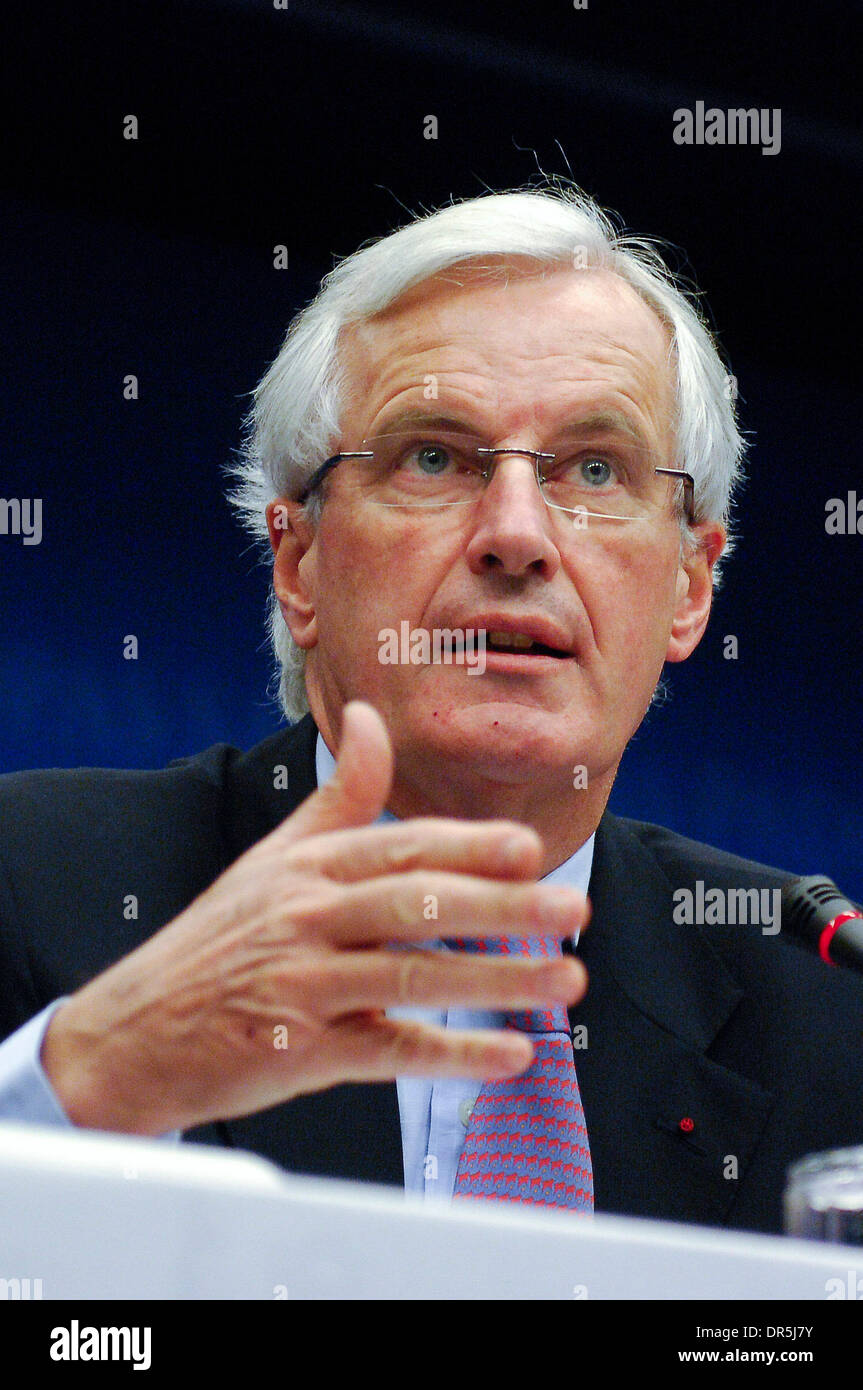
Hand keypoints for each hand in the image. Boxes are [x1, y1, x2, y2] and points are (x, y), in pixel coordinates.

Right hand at [41, 701, 588, 1134]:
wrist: (136, 1030)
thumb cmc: (221, 939)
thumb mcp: (275, 856)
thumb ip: (338, 792)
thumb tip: (369, 715)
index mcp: (307, 868)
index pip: (397, 849)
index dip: (465, 847)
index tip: (528, 847)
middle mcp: (307, 920)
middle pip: (414, 907)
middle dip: (499, 907)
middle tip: (569, 908)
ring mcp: (305, 987)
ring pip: (411, 979)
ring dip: (495, 980)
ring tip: (564, 979)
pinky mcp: (304, 1051)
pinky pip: (390, 1052)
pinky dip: (452, 1055)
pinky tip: (511, 1054)